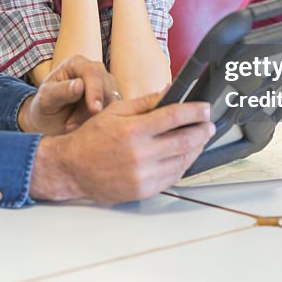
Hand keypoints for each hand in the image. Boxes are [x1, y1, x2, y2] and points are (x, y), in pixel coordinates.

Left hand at [18, 56, 117, 135]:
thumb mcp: (46, 100)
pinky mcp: (112, 99)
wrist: (51, 120)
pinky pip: (115, 111)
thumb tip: (79, 84)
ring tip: (73, 125)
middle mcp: (95, 69)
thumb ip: (60, 92)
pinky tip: (84, 126)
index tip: (95, 110)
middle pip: (106, 87)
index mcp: (76, 63)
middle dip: (93, 110)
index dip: (95, 91)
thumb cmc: (45, 107)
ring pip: (112, 101)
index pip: (93, 73)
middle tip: (71, 125)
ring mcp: (106, 84)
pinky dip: (101, 121)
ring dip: (95, 118)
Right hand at [28, 90, 214, 202]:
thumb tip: (170, 90)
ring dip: (196, 148)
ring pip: (182, 160)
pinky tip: (185, 156)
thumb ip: (145, 102)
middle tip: (209, 124)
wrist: (72, 168)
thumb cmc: (92, 137)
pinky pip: (172, 177)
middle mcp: (140, 154)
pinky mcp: (144, 190)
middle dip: (202, 131)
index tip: (205, 108)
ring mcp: (143, 175)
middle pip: (184, 140)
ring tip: (201, 138)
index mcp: (133, 130)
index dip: (194, 111)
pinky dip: (183, 165)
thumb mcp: (115, 111)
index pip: (174, 117)